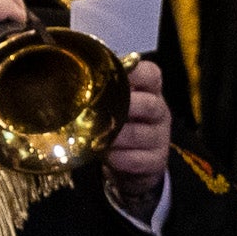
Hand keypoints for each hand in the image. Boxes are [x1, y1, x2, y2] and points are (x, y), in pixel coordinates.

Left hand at [104, 57, 170, 212]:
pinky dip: (119, 158)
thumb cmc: (120, 124)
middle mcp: (160, 112)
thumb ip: (106, 90)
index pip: (151, 74)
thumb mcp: (116, 104)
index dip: (134, 72)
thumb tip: (76, 73)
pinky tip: (106, 156)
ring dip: (116, 136)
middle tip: (99, 110)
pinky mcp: (156, 162)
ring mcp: (160, 138)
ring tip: (96, 136)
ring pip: (141, 134)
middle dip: (124, 107)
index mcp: (151, 91)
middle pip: (149, 104)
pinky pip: (138, 159)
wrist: (134, 163)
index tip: (111, 75)